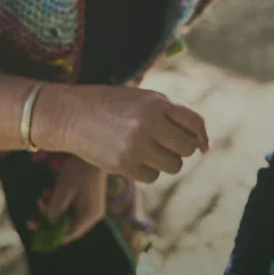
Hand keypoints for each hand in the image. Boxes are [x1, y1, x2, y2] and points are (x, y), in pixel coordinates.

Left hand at [35, 157, 107, 243]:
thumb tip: (48, 223)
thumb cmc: (79, 171)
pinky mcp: (85, 199)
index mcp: (89, 216)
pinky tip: (48, 192)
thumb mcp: (63, 191)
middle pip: (66, 227)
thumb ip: (54, 210)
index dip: (51, 237)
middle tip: (30, 221)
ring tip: (41, 197)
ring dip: (50, 209)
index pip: (69, 235)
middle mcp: (91, 215)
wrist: (93, 150)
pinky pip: (68, 207)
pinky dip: (56, 202)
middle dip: (48, 221)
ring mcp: (89, 206)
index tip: (35, 235)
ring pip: (65, 216)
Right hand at [36, 84, 209, 182]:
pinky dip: (147, 170)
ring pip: (173, 166)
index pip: (195, 123)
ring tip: (148, 150)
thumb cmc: (112, 105)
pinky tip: (132, 158)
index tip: (201, 145)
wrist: (69, 115)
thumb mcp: (143, 98)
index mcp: (156, 102)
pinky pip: (152, 176)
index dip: (201, 136)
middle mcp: (148, 123)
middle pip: (187, 148)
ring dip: (165, 161)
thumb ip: (174, 114)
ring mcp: (135, 146)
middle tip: (164, 144)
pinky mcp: (122, 165)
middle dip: (180, 149)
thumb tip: (204, 146)